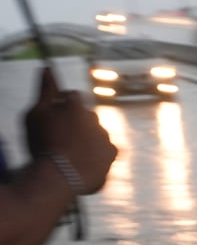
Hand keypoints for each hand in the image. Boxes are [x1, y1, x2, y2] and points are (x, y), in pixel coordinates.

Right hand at [26, 67, 115, 195]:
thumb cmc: (43, 143)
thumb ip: (45, 90)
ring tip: (69, 152)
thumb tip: (47, 68)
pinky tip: (81, 161)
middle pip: (85, 116)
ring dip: (86, 139)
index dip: (61, 106)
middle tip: (59, 138)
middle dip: (75, 123)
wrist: (59, 176)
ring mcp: (106, 137)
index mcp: (78, 105)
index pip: (72, 97)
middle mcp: (96, 118)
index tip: (54, 118)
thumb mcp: (36, 113)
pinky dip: (95, 154)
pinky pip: (103, 151)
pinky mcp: (112, 155)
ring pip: (95, 133)